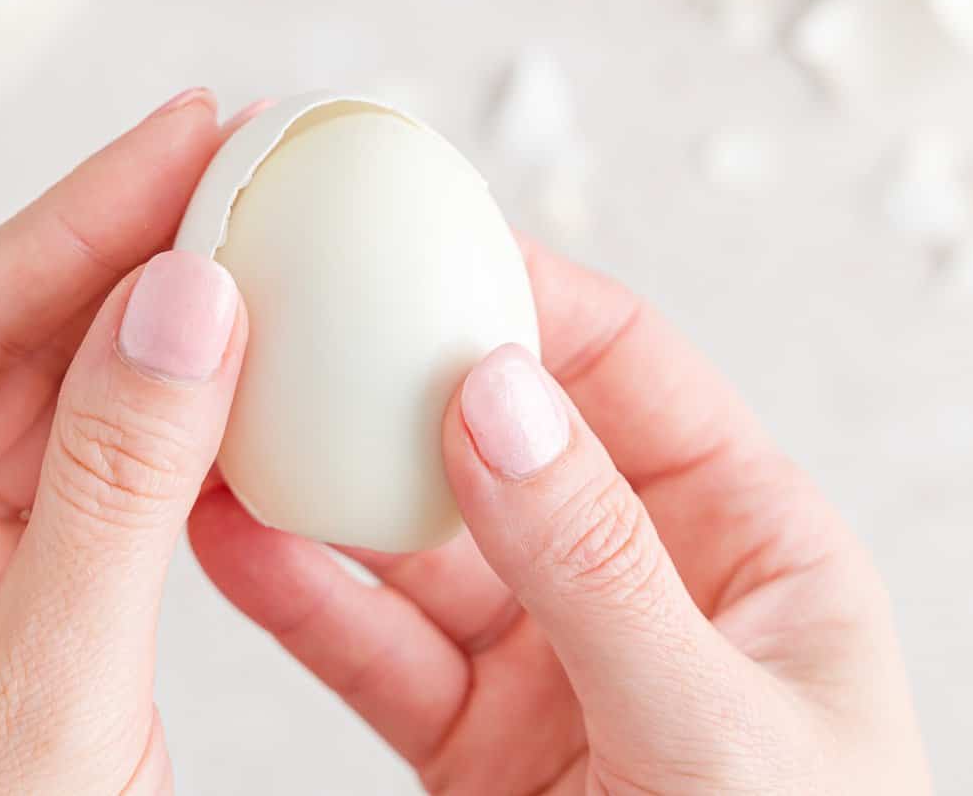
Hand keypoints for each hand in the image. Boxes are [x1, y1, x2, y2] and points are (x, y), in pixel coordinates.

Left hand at [0, 90, 261, 793]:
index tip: (190, 132)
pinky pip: (70, 462)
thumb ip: (115, 488)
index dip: (77, 217)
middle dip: (119, 247)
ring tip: (247, 232)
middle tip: (237, 157)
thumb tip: (190, 301)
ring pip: (34, 391)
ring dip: (143, 319)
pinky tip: (222, 356)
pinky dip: (152, 410)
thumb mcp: (47, 697)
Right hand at [190, 239, 931, 794]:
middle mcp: (637, 579)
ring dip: (323, 479)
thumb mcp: (722, 730)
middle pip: (497, 436)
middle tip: (293, 298)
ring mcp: (548, 658)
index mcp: (745, 541)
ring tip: (228, 406)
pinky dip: (299, 595)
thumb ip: (604, 569)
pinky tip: (227, 535)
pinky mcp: (472, 737)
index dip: (521, 292)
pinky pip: (374, 647)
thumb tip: (497, 397)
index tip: (415, 233)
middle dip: (393, 370)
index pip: (627, 369)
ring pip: (416, 540)